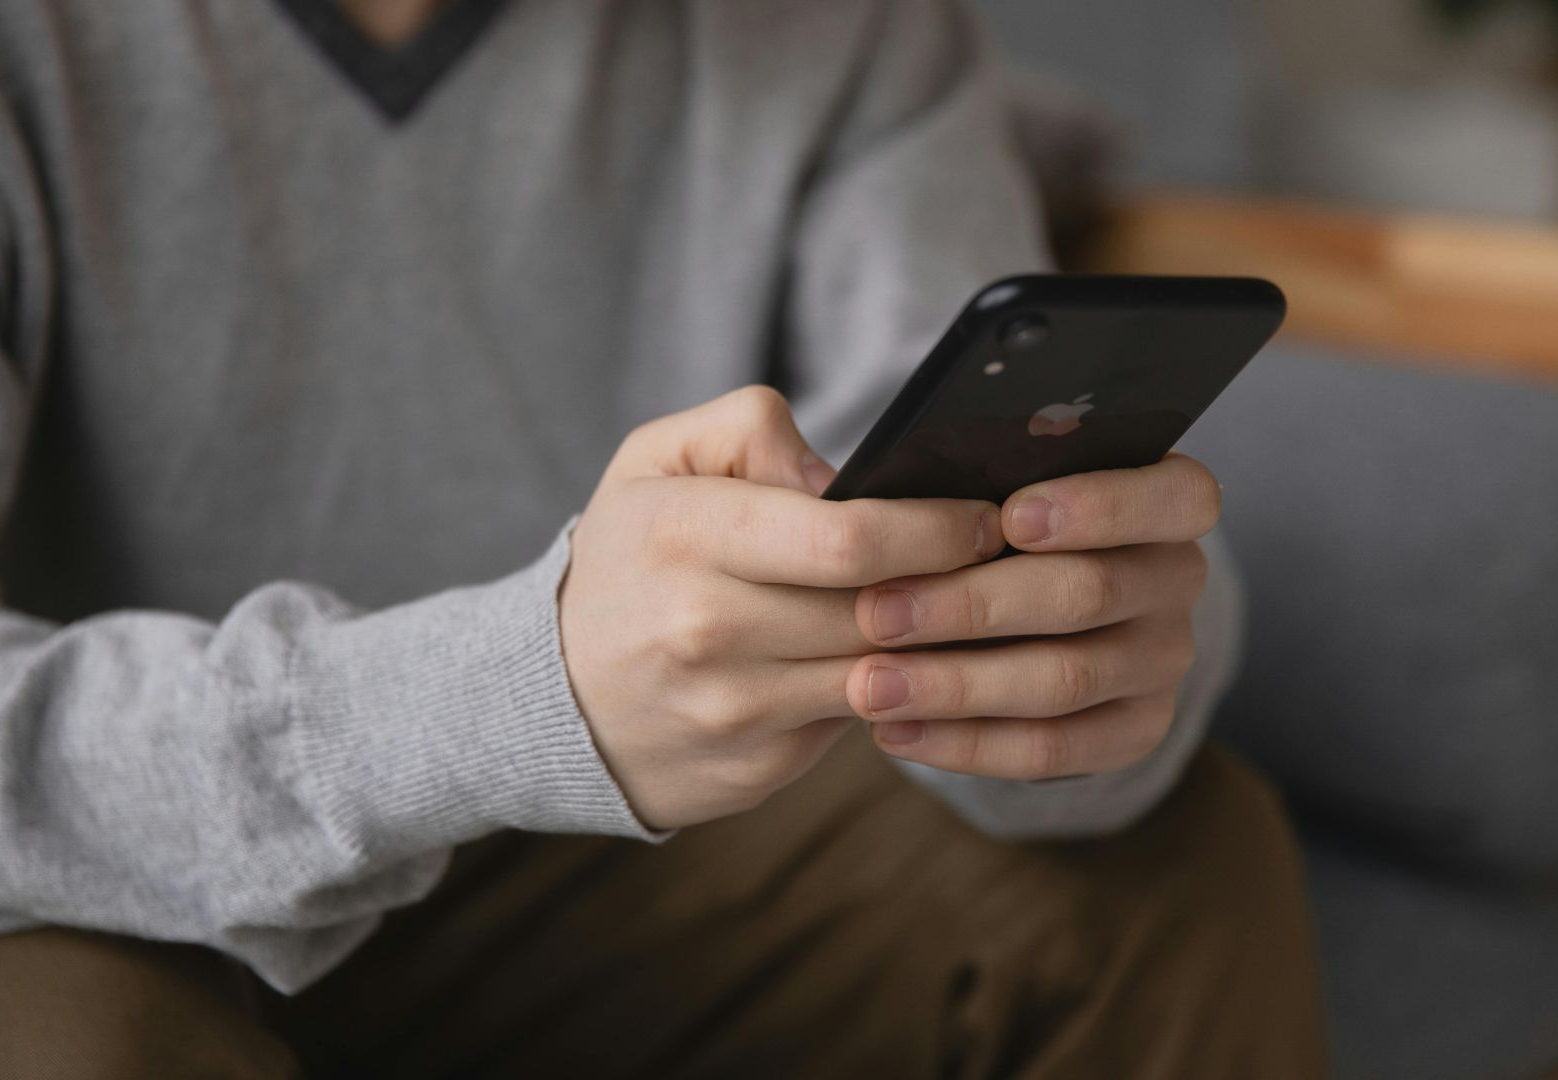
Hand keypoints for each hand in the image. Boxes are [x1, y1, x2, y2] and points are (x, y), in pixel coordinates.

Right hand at [561, 387, 1002, 828]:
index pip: (847, 539)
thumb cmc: (628, 562)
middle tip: (1004, 562)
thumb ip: (747, 429)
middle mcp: (705, 630)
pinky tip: (912, 662)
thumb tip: (840, 474)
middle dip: (958, 585)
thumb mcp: (655, 462)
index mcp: (684, 536)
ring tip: (973, 609)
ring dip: (940, 645)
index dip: (935, 528)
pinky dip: (896, 693)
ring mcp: (731, 710)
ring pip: (882, 673)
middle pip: (879, 609)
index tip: (982, 518)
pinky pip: (857, 724)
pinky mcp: (756, 769)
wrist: (552, 699)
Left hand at [846, 455, 1220, 780]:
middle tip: (878, 613)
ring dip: (956, 686)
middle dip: (973, 605)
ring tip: (869, 686)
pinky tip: (895, 732)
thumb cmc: (992, 521)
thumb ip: (967, 475)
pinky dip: (966, 745)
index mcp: (1168, 499)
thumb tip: (881, 484)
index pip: (1175, 496)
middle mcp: (1178, 579)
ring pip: (1064, 680)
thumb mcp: (992, 481)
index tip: (1008, 518)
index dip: (1098, 505)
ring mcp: (1162, 660)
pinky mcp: (1135, 730)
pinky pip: (1052, 750)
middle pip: (1089, 593)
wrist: (1019, 612)